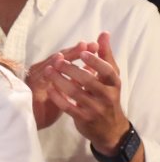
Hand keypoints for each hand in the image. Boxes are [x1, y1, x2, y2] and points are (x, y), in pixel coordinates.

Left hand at [41, 32, 131, 153]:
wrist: (110, 128)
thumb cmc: (107, 95)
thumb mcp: (109, 77)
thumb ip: (105, 55)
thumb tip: (104, 33)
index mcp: (114, 84)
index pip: (108, 71)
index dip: (95, 61)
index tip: (82, 52)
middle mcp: (107, 96)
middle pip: (88, 81)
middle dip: (71, 69)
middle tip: (57, 60)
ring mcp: (95, 108)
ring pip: (76, 93)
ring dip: (60, 80)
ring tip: (48, 70)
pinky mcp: (84, 118)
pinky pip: (68, 107)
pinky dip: (58, 97)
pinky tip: (49, 88)